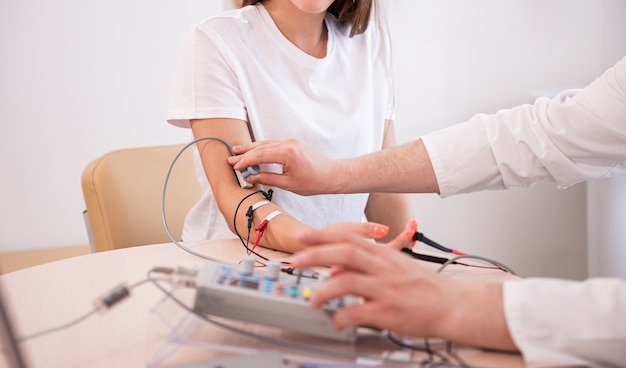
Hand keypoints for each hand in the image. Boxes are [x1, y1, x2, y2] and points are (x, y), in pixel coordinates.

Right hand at [228, 139, 337, 194]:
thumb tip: (251, 177)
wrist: (330, 175)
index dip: (245, 161)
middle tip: (231, 157)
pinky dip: (261, 148)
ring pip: (265, 144)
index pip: (260, 155)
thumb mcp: (288, 184)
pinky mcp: (292, 144)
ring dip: (251, 148)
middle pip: (260, 147)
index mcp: (287, 153)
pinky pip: (272, 144)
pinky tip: (253, 151)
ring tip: (238, 151)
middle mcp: (288, 144)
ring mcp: (290, 142)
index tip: (235, 166)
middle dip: (245, 153)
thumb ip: (267, 179)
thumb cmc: (314, 181)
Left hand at [290, 226, 516, 350]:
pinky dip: (341, 316)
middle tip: (296, 261)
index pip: (349, 237)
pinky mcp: (388, 312)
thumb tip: (335, 270)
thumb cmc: (423, 286)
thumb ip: (365, 265)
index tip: (302, 235)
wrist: (452, 304)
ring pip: (346, 283)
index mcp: (384, 254)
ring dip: (324, 291)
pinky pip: (356, 313)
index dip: (323, 235)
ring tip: (314, 300)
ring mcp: (385, 289)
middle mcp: (383, 268)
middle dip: (316, 255)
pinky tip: (336, 320)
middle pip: (344, 253)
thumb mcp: (395, 266)